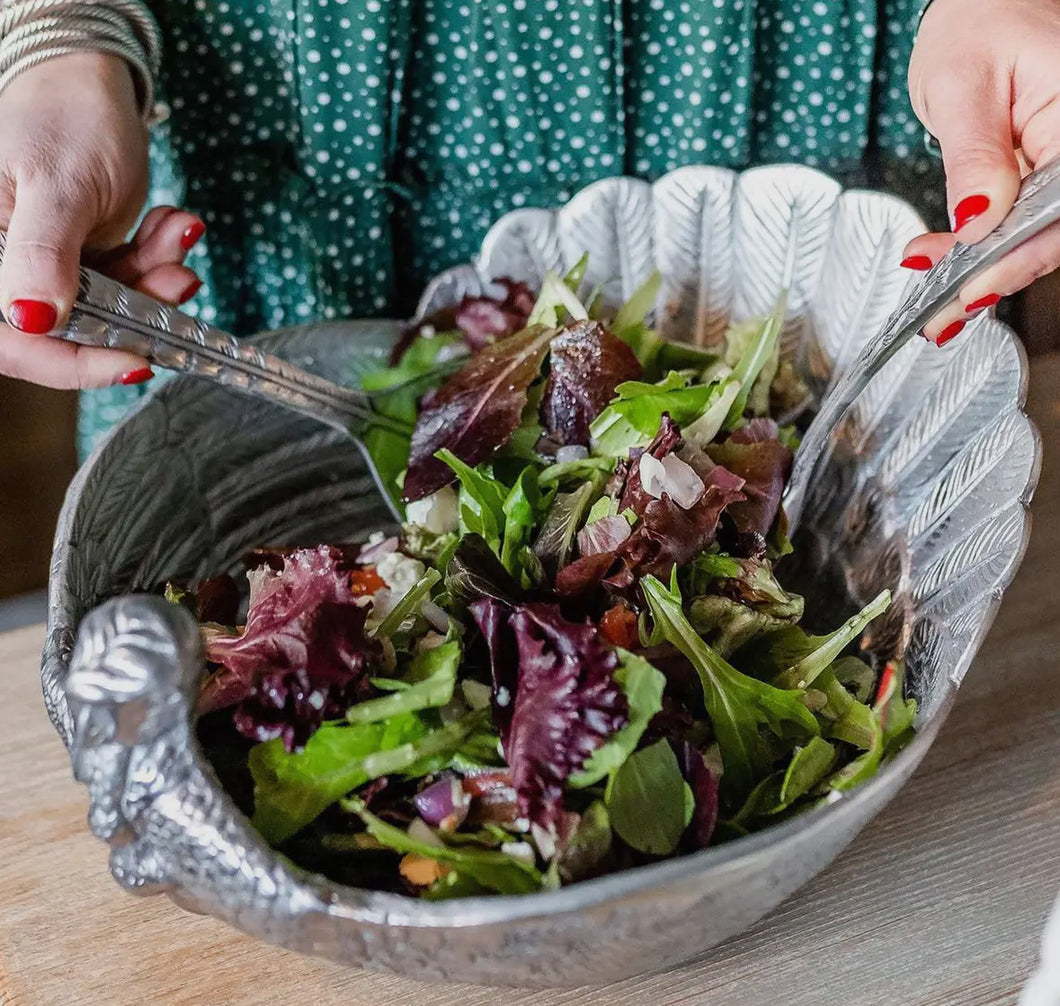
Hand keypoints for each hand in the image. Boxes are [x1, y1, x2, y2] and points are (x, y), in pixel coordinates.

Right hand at [0, 52, 202, 387]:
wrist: (90, 82)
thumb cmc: (64, 116)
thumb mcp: (58, 184)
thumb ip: (43, 254)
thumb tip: (32, 321)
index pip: (12, 341)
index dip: (71, 363)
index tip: (135, 361)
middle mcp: (8, 271)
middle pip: (70, 332)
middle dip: (135, 309)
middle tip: (178, 278)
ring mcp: (46, 270)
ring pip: (110, 311)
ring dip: (155, 281)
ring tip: (177, 234)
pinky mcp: (82, 265)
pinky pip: (127, 285)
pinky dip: (157, 262)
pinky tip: (172, 225)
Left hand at [904, 0, 1059, 343]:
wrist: (984, 4)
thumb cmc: (980, 20)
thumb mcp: (963, 86)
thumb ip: (974, 156)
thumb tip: (976, 222)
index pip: (1058, 211)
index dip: (1016, 259)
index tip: (969, 289)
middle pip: (1051, 233)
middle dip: (993, 279)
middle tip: (940, 316)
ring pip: (1036, 236)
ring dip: (985, 275)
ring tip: (938, 310)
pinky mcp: (1045, 176)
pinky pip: (1022, 222)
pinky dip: (984, 253)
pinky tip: (949, 275)